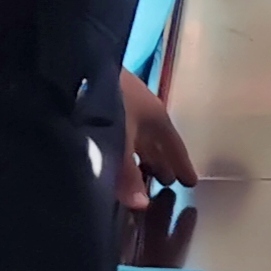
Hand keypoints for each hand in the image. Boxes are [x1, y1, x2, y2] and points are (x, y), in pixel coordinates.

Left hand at [115, 71, 197, 209]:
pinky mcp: (102, 101)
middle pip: (156, 142)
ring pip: (137, 136)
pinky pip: (121, 131)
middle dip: (161, 162)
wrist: (79, 66)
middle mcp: (143, 110)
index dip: (182, 165)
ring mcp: (123, 103)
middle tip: (167, 184)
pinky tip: (113, 153)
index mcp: (155, 117)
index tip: (191, 182)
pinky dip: (122, 146)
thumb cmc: (109, 104)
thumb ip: (128, 174)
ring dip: (142, 155)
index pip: (174, 146)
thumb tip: (142, 205)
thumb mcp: (121, 142)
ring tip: (142, 173)